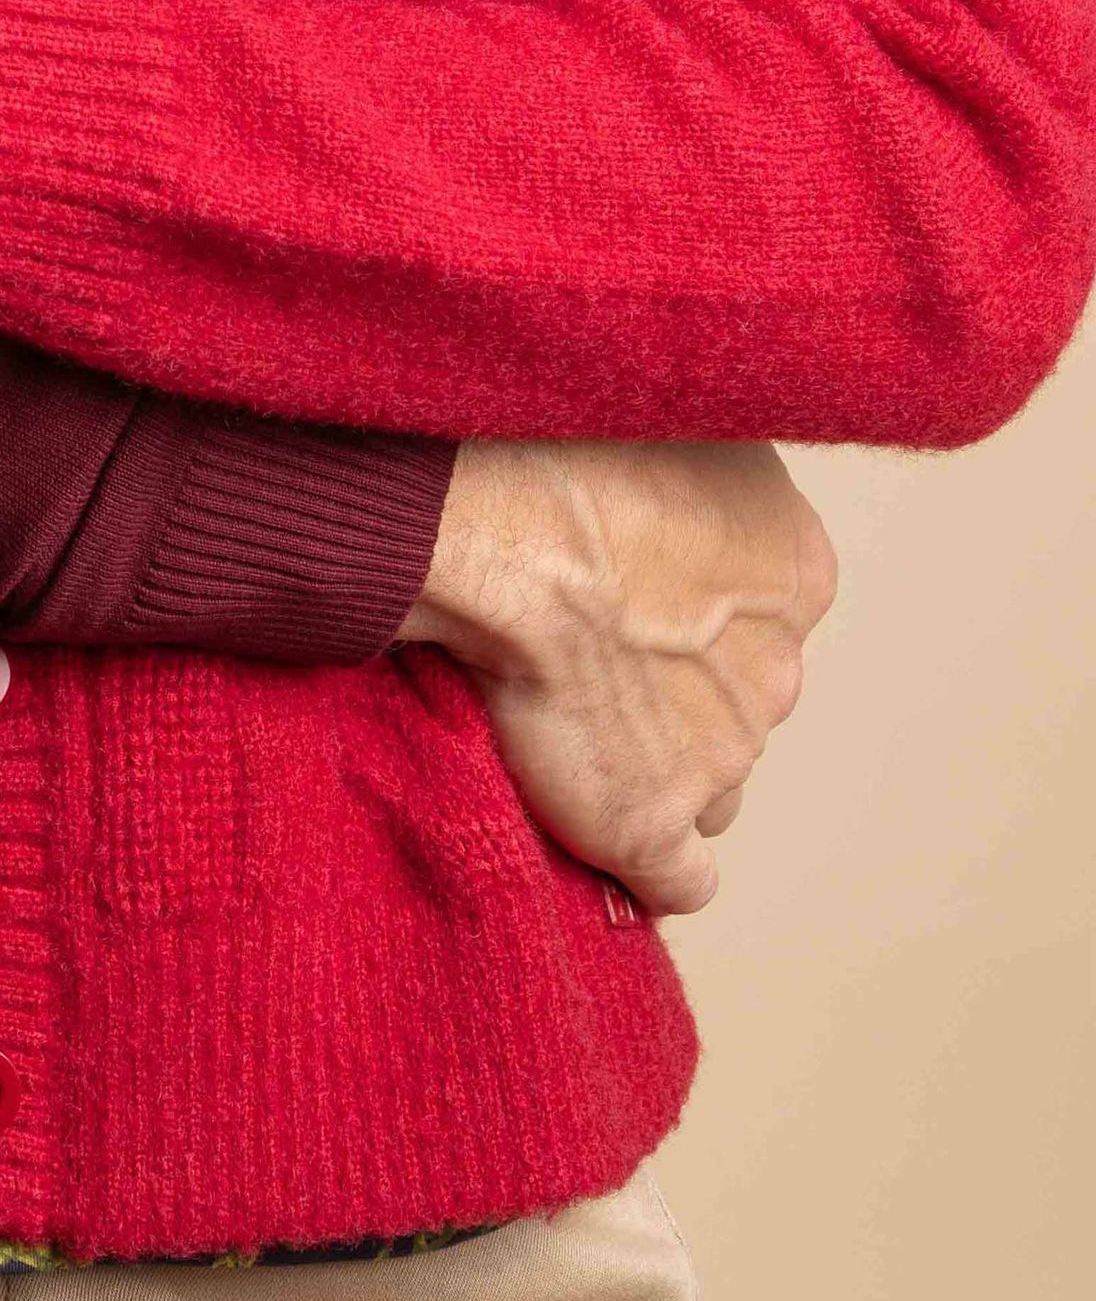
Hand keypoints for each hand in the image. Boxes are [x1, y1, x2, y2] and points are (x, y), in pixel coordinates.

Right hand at [402, 439, 837, 913]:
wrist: (504, 533)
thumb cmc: (561, 451)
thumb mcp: (666, 420)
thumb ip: (693, 481)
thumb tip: (661, 501)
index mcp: (796, 569)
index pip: (761, 616)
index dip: (690, 611)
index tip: (627, 593)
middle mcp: (778, 667)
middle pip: (735, 699)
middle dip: (674, 688)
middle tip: (585, 648)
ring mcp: (723, 753)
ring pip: (702, 779)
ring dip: (649, 763)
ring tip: (560, 717)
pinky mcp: (653, 825)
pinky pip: (677, 880)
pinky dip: (647, 868)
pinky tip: (605, 838)